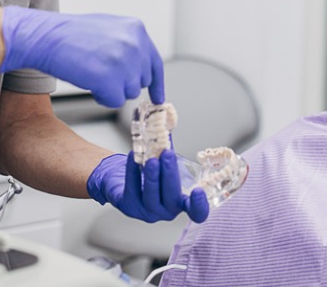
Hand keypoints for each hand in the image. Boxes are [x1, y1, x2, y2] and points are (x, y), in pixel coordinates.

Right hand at [0, 6, 164, 106]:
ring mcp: (124, 63)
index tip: (158, 98)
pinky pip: (114, 101)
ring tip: (91, 72)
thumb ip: (129, 44)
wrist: (46, 36)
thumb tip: (140, 66)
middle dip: (123, 83)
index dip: (156, 83)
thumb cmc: (70, 34)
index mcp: (136, 29)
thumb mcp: (108, 28)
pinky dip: (101, 97)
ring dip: (111, 89)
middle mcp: (135, 44)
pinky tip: (88, 82)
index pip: (154, 63)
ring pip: (128, 93)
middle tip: (100, 72)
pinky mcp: (111, 80)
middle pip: (141, 81)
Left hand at [87, 151, 209, 223]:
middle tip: (167, 155)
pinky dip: (133, 173)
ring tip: (151, 159)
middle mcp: (167, 211)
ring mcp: (148, 212)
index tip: (198, 191)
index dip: (199, 205)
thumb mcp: (165, 161)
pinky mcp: (130, 207)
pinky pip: (132, 191)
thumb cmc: (153, 172)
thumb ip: (168, 144)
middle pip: (171, 199)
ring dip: (153, 177)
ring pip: (151, 198)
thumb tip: (164, 114)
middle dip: (170, 176)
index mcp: (182, 201)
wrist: (126, 179)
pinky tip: (133, 158)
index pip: (196, 212)